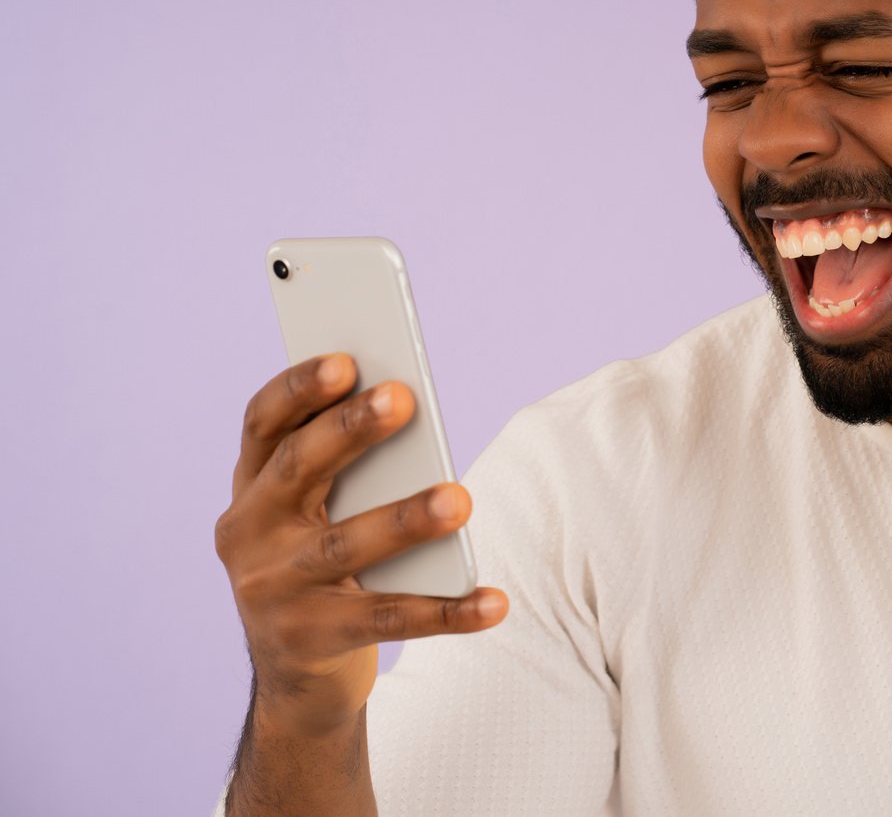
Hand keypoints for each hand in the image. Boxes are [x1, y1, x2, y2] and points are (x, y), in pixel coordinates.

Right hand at [214, 354, 508, 738]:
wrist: (295, 680)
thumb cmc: (321, 567)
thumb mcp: (315, 514)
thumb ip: (344, 468)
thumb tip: (406, 407)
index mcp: (250, 487)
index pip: (263, 423)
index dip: (298, 389)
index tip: (344, 360)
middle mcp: (249, 533)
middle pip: (300, 469)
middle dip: (350, 430)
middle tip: (404, 398)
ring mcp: (274, 590)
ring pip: (346, 545)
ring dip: (406, 520)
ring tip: (461, 500)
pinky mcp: (310, 640)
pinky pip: (388, 620)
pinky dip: (446, 612)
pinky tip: (493, 601)